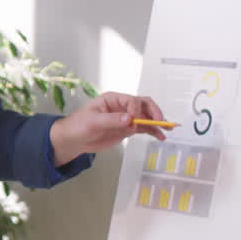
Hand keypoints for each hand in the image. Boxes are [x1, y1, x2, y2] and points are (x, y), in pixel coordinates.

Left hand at [49, 92, 167, 165]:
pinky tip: (160, 136)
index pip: (131, 100)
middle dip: (154, 112)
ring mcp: (125, 118)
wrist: (74, 140)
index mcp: (113, 99)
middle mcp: (122, 107)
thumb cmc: (78, 126)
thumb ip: (111, 120)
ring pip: (146, 117)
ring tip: (166, 129)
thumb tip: (129, 119)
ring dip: (156, 123)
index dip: (135, 109)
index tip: (133, 120)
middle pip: (143, 105)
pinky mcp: (127, 129)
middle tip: (161, 121)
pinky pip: (143, 128)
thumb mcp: (92, 122)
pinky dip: (152, 131)